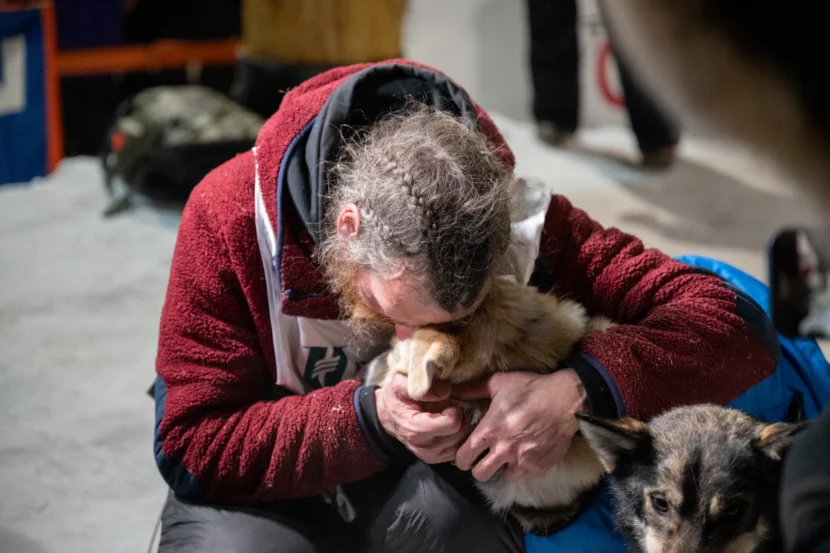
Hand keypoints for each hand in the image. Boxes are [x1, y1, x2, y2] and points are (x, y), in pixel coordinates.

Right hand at [375, 372, 467, 463]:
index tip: (448, 403)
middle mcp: (425, 448)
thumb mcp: (401, 384)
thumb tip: (446, 390)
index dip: (454, 410)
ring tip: (447, 417)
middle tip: (449, 408)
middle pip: (460, 433)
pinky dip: (459, 437)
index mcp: (415, 430)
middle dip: (460, 418)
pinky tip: (449, 426)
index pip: (452, 424)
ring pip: (462, 442)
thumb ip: (422, 387)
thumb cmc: (396, 399)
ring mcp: (432, 456)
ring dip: (460, 428)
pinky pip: (459, 449)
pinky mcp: (438, 459)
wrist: (388, 416)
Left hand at [453, 369, 586, 481]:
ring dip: (503, 469)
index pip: (464, 456)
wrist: (565, 400)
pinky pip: (524, 475)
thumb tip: (453, 391)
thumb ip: (473, 390)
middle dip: (478, 468)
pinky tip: (524, 455)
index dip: (461, 458)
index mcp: (490, 430)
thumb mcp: (498, 383)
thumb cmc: (530, 389)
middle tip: (483, 460)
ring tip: (506, 457)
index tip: (465, 455)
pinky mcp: (539, 466)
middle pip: (480, 474)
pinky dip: (522, 468)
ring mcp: (522, 460)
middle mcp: (503, 449)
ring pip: (503, 477)